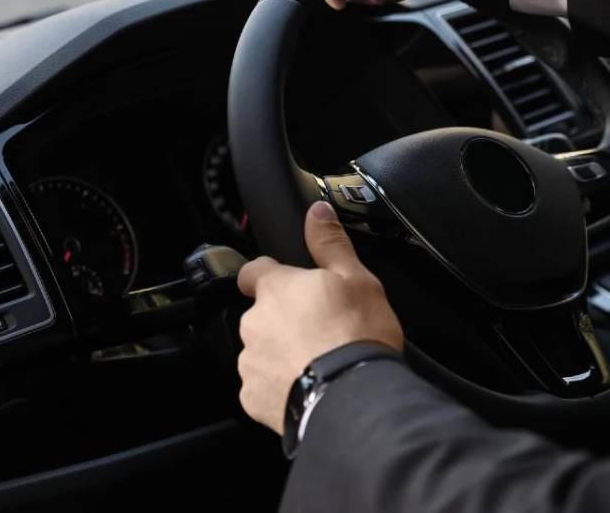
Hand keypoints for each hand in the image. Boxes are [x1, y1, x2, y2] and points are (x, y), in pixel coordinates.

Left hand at [236, 200, 403, 433]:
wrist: (355, 396)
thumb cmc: (358, 335)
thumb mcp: (356, 278)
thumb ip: (330, 243)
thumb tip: (318, 211)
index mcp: (276, 289)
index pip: (253, 271)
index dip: (271, 275)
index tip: (290, 284)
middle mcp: (254, 323)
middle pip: (262, 315)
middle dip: (284, 319)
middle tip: (320, 328)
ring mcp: (251, 362)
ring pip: (262, 350)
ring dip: (282, 352)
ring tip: (318, 361)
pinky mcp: (253, 398)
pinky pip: (264, 386)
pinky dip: (281, 385)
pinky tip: (310, 385)